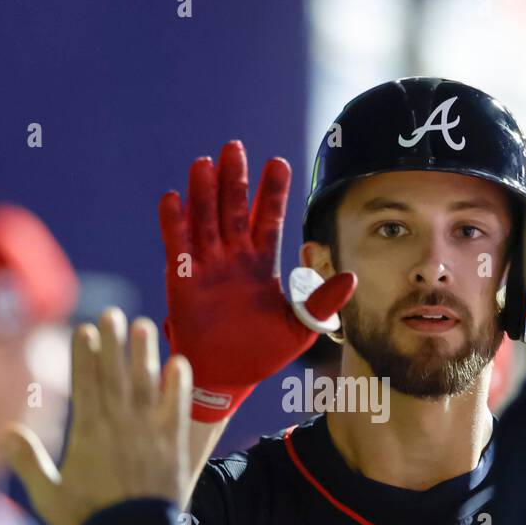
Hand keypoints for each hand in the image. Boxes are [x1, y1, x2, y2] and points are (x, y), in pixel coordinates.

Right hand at [3, 310, 191, 524]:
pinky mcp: (173, 445)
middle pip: (115, 376)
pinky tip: (179, 363)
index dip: (84, 356)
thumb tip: (3, 432)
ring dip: (145, 354)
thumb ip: (27, 461)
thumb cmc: (88, 522)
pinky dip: (179, 386)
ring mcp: (148, 433)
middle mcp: (119, 426)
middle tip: (113, 313)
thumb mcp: (48, 495)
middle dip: (113, 343)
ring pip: (147, 384)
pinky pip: (177, 409)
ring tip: (145, 325)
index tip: (85, 330)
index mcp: (88, 435)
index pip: (85, 385)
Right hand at [159, 140, 355, 421]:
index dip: (272, 192)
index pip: (267, 219)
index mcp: (261, 263)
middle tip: (234, 147)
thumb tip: (351, 277)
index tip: (278, 163)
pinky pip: (178, 246)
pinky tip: (174, 200)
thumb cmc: (262, 353)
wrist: (226, 378)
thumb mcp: (299, 328)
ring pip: (204, 220)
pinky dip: (174, 224)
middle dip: (234, 180)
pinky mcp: (182, 280)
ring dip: (203, 193)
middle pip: (232, 209)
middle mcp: (232, 257)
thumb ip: (321, 302)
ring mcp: (206, 266)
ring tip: (204, 163)